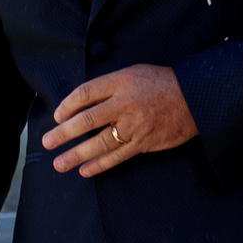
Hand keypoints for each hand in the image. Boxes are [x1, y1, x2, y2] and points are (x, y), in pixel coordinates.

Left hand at [44, 63, 198, 175]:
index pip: (85, 93)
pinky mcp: (143, 142)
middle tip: (47, 142)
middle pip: (86, 120)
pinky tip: (85, 170)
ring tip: (59, 163)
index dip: (67, 106)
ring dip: (76, 155)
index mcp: (121, 82)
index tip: (57, 115)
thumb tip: (83, 102)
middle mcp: (125, 103)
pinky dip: (99, 165)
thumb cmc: (163, 83)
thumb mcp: (135, 72)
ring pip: (99, 143)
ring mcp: (134, 125)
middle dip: (63, 133)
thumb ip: (110, 85)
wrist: (195, 98)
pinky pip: (117, 156)